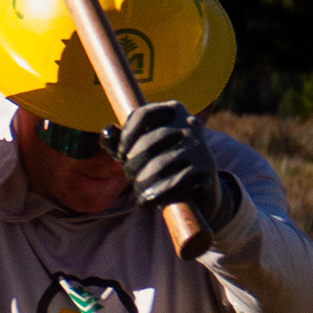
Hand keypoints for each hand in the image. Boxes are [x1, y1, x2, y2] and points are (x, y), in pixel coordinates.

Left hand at [117, 101, 232, 227]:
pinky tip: (148, 201)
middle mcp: (189, 123)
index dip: (125, 137)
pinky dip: (156, 195)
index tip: (121, 155)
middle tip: (131, 177)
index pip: (142, 115)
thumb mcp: (144, 149)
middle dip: (132, 166)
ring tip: (139, 193)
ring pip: (159, 166)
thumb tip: (107, 133)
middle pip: (148, 143)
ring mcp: (199, 146)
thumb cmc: (165, 164)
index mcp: (173, 110)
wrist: (203, 190)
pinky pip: (174, 182)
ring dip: (142, 184)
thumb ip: (123, 141)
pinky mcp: (204, 170)